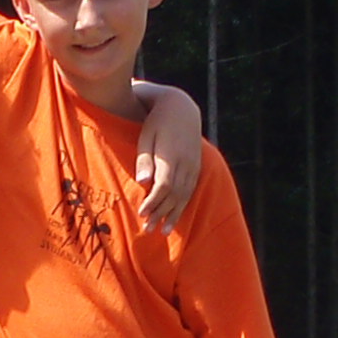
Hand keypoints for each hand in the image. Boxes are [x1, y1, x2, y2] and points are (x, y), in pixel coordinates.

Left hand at [135, 86, 204, 229]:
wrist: (180, 107)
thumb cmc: (156, 123)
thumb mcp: (145, 137)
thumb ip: (144, 160)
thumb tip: (142, 182)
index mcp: (171, 156)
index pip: (163, 186)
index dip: (153, 202)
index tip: (141, 214)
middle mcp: (186, 163)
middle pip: (174, 194)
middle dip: (161, 213)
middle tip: (149, 229)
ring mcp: (193, 165)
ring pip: (185, 195)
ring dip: (174, 214)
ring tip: (165, 231)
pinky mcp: (196, 166)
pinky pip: (190, 189)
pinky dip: (183, 204)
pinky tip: (176, 215)